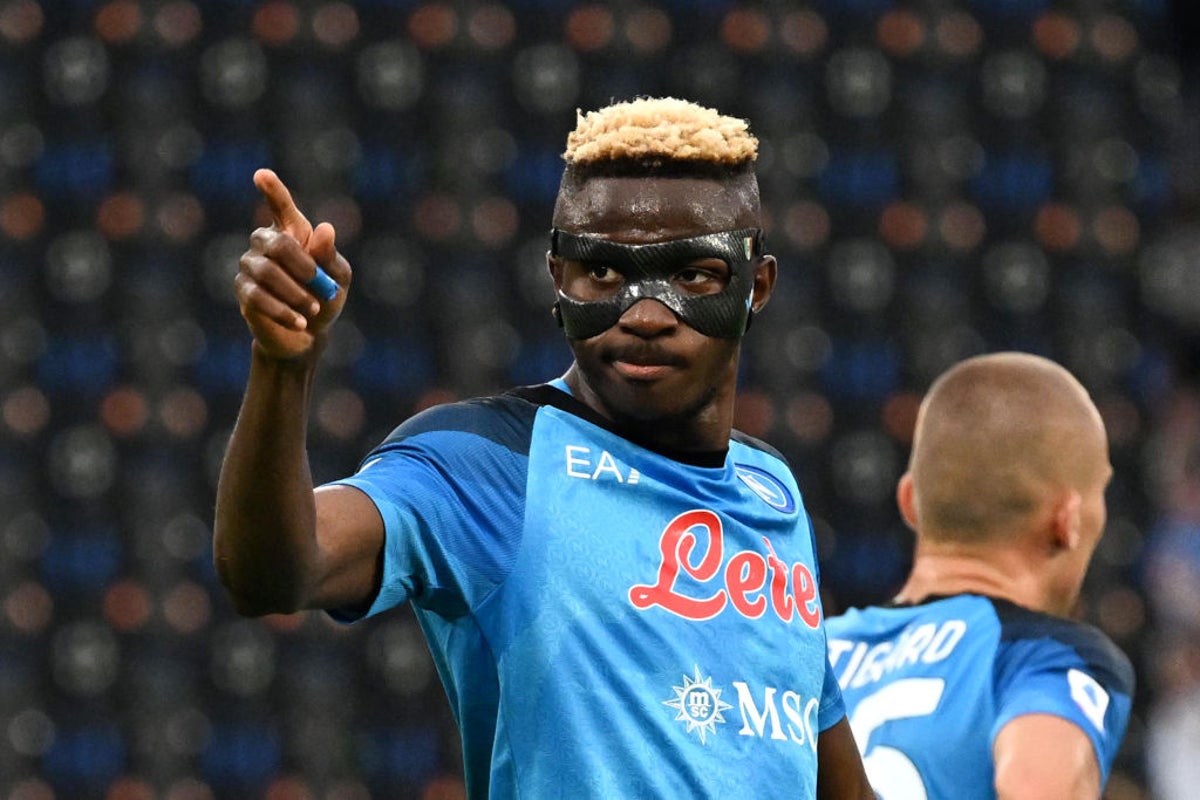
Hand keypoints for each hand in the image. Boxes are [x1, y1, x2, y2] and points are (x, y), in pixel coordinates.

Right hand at [235, 169, 351, 359]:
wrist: (309, 333)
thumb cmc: (325, 297)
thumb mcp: (338, 278)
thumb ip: (330, 256)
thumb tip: (325, 229)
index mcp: (292, 231)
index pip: (280, 206)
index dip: (272, 190)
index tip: (262, 174)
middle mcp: (266, 242)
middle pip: (276, 243)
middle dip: (303, 267)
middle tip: (320, 285)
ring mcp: (250, 264)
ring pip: (267, 272)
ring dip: (296, 294)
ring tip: (313, 309)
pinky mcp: (243, 290)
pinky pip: (257, 296)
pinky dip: (283, 310)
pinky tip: (300, 322)